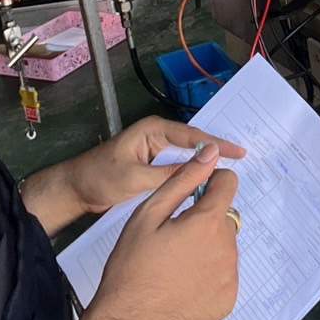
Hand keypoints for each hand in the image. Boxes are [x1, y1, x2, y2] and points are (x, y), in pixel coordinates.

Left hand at [64, 117, 245, 214]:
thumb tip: (204, 165)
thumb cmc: (100, 178)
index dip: (217, 144)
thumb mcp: (136, 177)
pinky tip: (207, 182)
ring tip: (232, 170)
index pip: (192, 135)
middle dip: (217, 150)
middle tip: (244, 158)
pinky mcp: (154, 166)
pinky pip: (179, 167)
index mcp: (153, 130)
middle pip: (194, 142)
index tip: (239, 152)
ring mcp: (156, 151)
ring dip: (207, 163)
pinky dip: (194, 173)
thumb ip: (171, 172)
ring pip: (188, 155)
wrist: (76, 190)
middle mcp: (157, 136)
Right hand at [72, 146, 239, 319]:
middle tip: (172, 237)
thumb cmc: (131, 266)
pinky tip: (183, 283)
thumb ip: (183, 181)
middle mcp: (227, 249)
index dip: (209, 184)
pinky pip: (224, 274)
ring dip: (207, 246)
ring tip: (175, 263)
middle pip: (225, 217)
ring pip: (225, 245)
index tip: (190, 198)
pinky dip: (209, 273)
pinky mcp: (228, 301)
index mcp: (208, 224)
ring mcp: (230, 278)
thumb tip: (210, 153)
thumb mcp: (148, 215)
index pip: (229, 184)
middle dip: (205, 219)